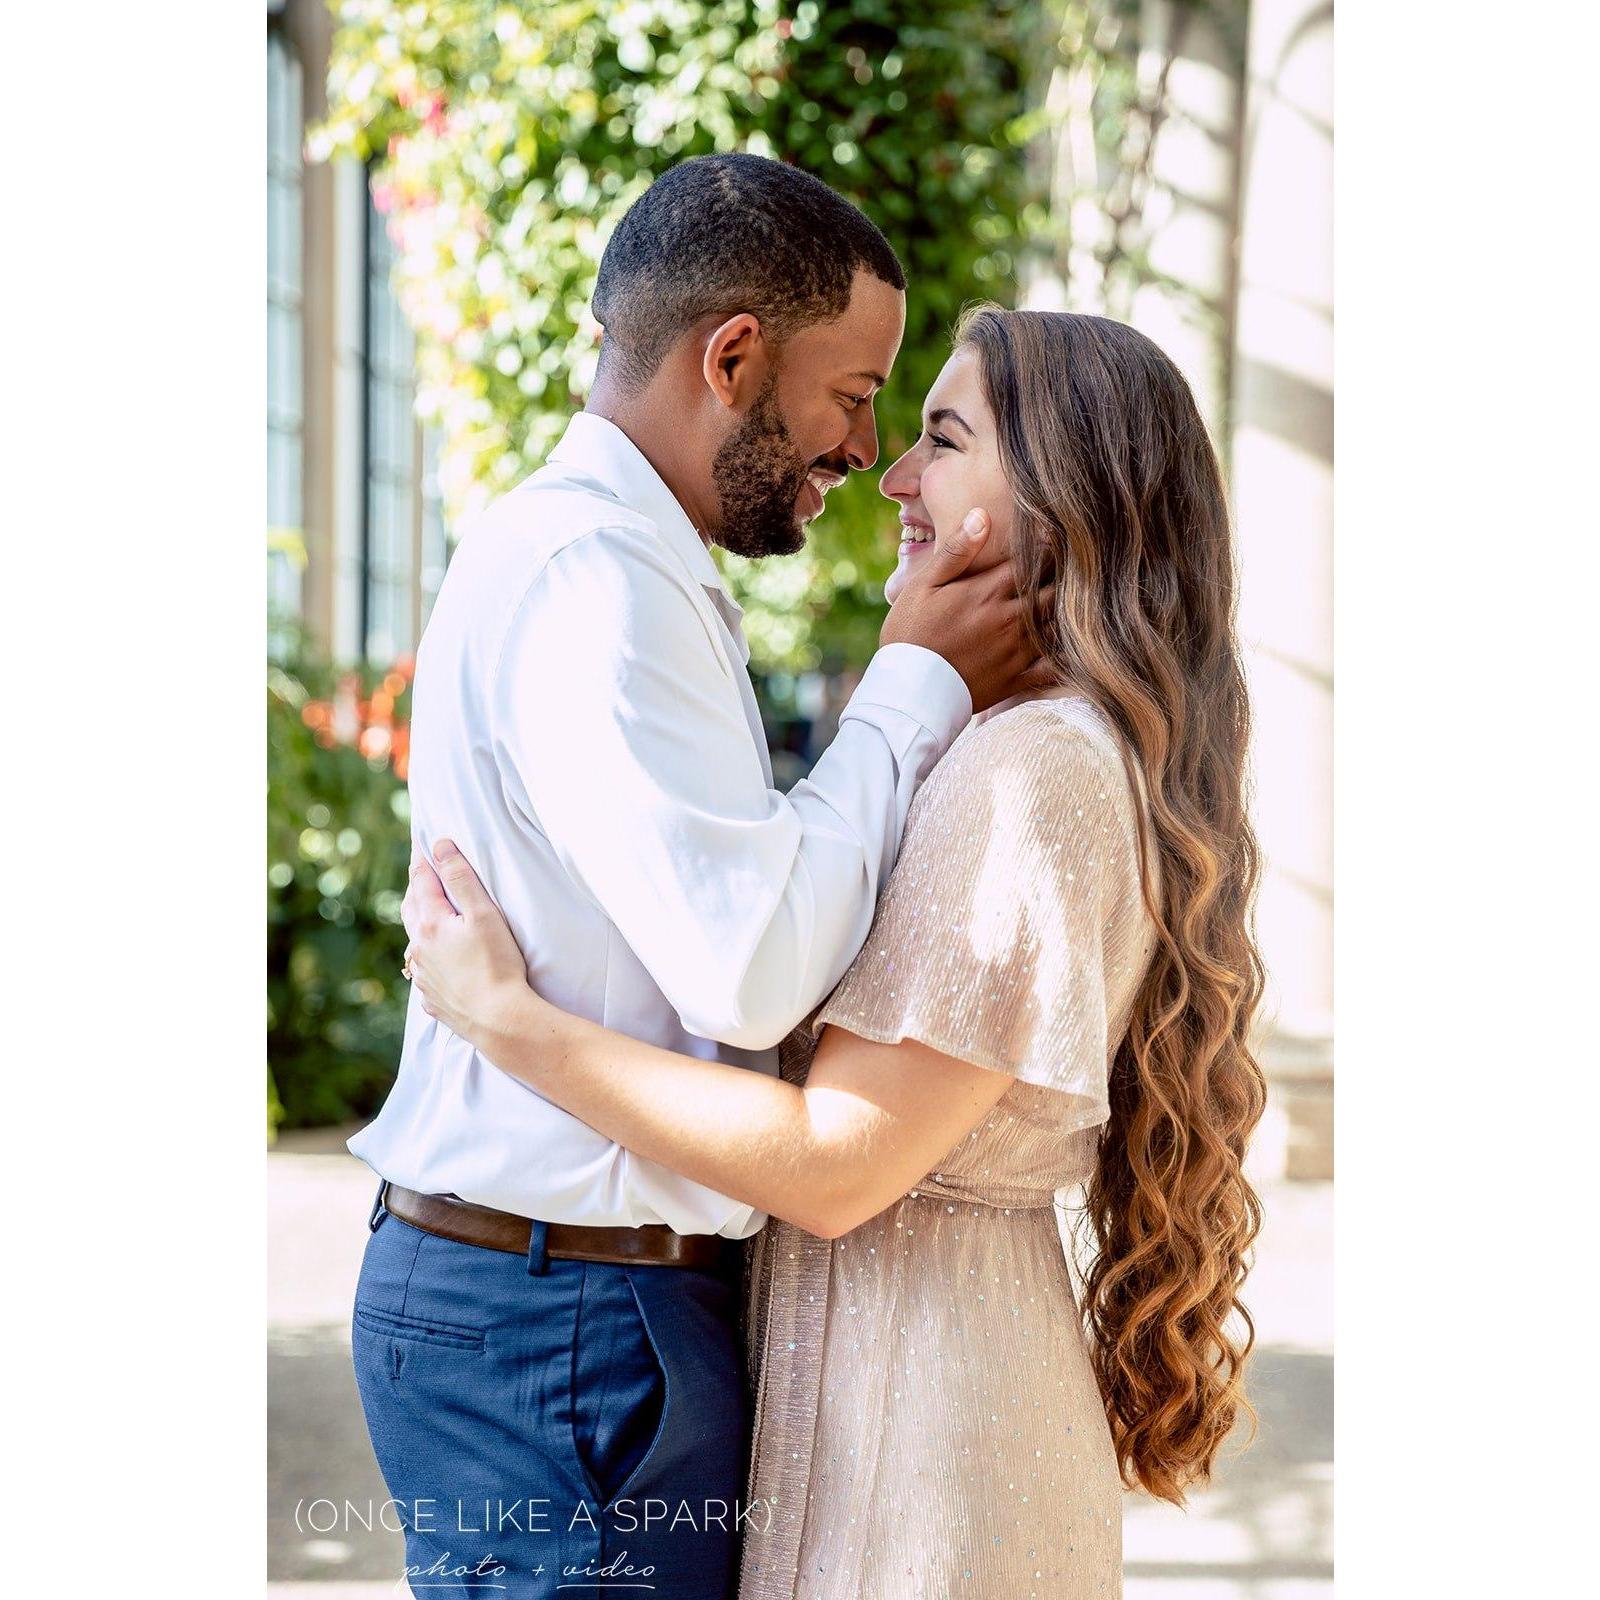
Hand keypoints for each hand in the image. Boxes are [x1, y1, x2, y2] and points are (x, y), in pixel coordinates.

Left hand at [401, 840, 535, 1049]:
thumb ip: (460, 878)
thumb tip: (440, 847)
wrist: (500, 1020)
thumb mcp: (484, 914)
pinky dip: (429, 959)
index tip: (424, 843)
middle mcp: (418, 949)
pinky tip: (439, 962)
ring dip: (420, 924)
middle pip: (410, 910)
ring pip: (415, 942)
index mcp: (430, 924)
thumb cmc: (498, 964)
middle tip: (422, 873)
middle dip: (416, 888)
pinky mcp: (433, 999)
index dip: (423, 859)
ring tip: (429, 915)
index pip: (421, 881)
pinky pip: (425, 973)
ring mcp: (423, 977)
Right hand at [879, 508, 1056, 711]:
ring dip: (1069, 613)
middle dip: (1065, 578)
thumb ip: (956, 551)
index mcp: (989, 591)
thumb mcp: (924, 586)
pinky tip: (1075, 649)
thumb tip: (982, 515)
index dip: (1050, 547)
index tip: (1059, 538)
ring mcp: (1016, 650)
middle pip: (1053, 590)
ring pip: (1058, 625)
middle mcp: (1010, 618)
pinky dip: (1068, 658)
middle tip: (1076, 568)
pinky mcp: (1016, 678)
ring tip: (1080, 601)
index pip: (1034, 560)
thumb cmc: (910, 633)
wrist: (907, 691)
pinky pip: (1053, 668)